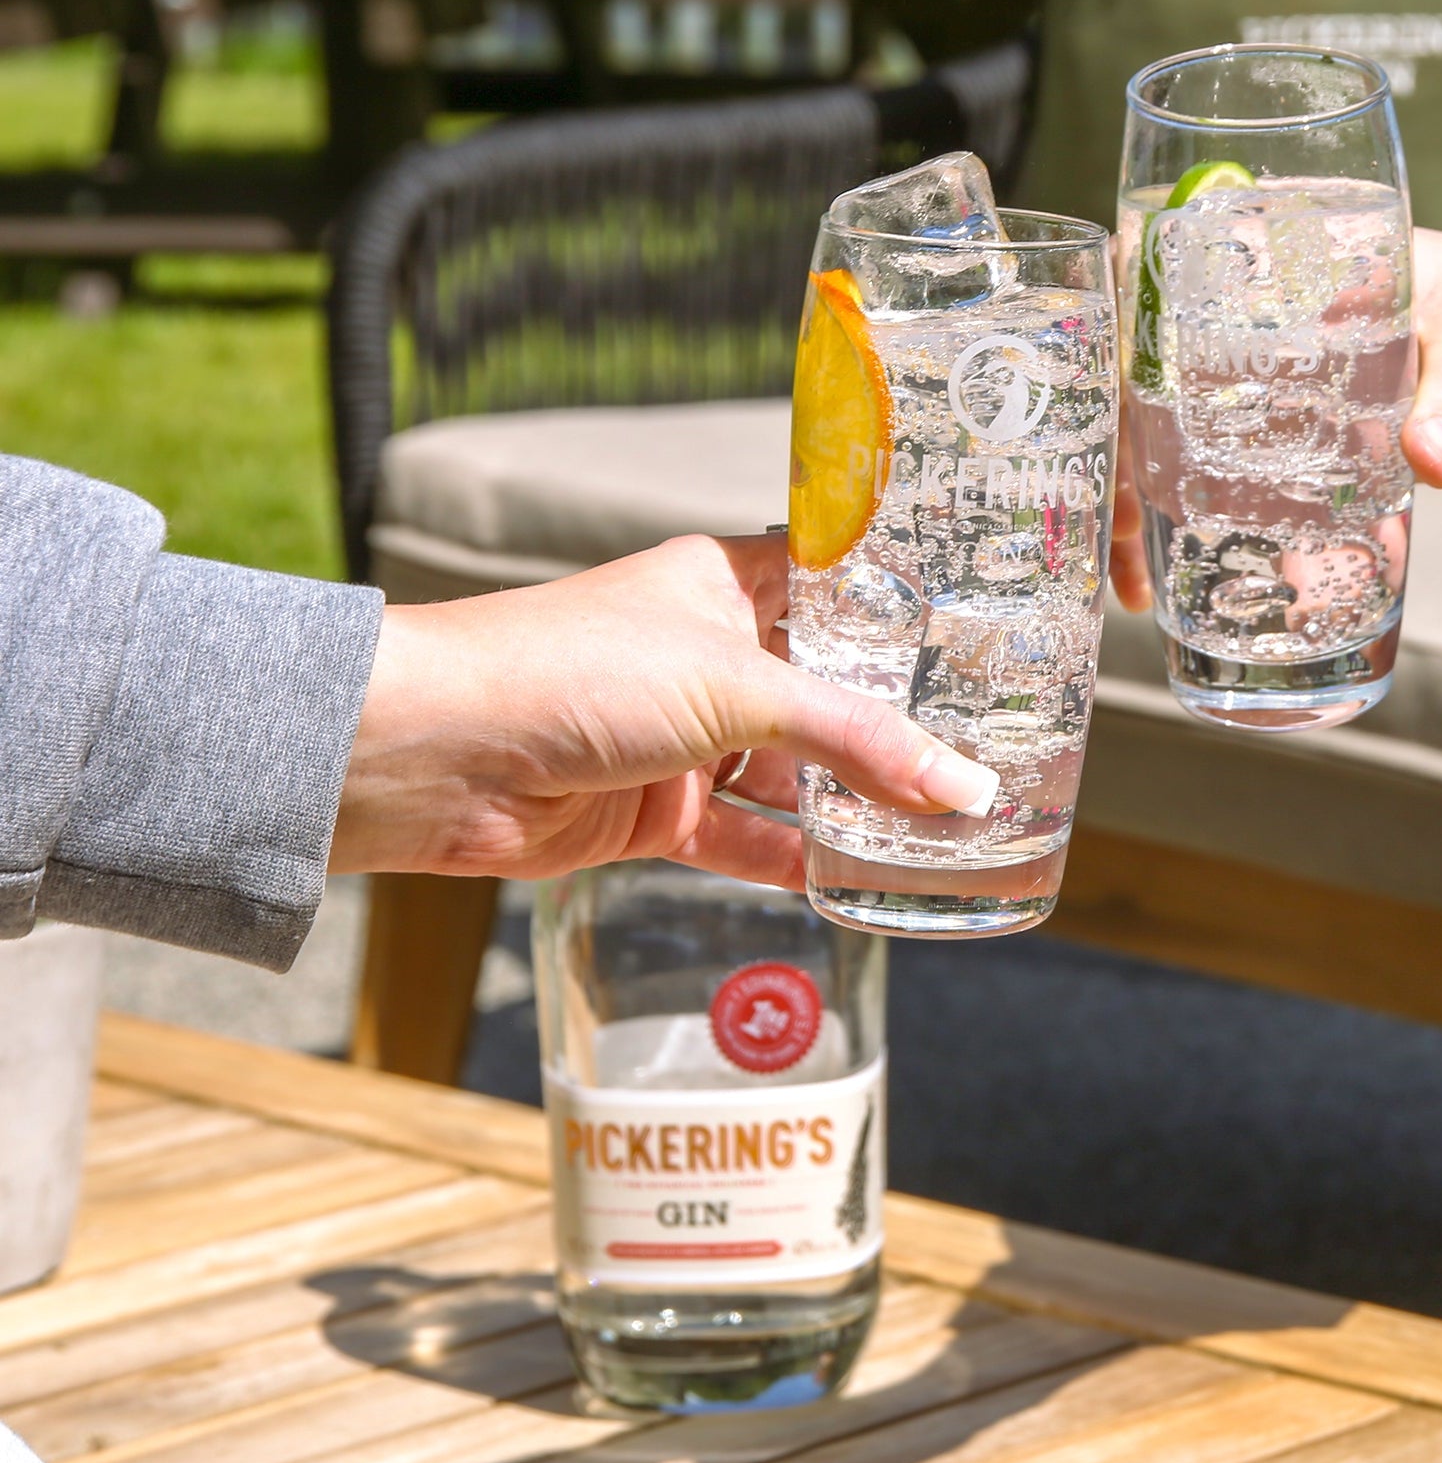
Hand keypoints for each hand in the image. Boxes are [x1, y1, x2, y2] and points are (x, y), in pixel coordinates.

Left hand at [330, 532, 997, 888]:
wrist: (432, 755)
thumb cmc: (569, 672)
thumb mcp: (734, 688)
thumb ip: (855, 739)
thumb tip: (964, 787)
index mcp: (723, 582)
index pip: (834, 584)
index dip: (902, 608)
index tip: (985, 634)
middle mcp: (706, 653)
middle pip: (821, 689)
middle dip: (893, 723)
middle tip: (989, 747)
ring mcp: (679, 735)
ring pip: (788, 771)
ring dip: (851, 802)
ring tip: (944, 826)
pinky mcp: (651, 809)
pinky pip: (742, 835)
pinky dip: (792, 858)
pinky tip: (857, 879)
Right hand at [1107, 152, 1441, 608]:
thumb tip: (1427, 460)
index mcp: (1298, 262)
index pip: (1166, 290)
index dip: (1110, 348)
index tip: (1087, 418)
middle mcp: (1281, 326)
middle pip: (1164, 389)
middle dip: (1124, 464)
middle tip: (1116, 544)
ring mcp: (1305, 391)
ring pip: (1202, 447)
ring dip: (1164, 512)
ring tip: (1142, 588)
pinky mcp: (1339, 446)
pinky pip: (1267, 490)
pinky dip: (1237, 536)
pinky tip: (1213, 588)